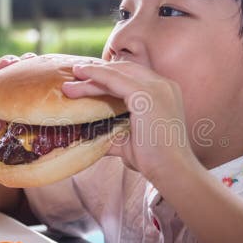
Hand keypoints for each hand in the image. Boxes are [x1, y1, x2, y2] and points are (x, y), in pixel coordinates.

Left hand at [62, 61, 196, 183]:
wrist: (173, 171)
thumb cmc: (154, 159)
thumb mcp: (130, 139)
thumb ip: (113, 130)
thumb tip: (88, 134)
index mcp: (164, 92)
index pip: (132, 75)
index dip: (109, 75)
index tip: (87, 79)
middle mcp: (163, 84)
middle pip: (124, 70)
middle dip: (97, 72)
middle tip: (73, 77)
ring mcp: (157, 87)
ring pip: (117, 74)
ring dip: (91, 76)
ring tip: (69, 84)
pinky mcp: (146, 94)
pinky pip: (115, 79)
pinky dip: (96, 77)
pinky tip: (81, 79)